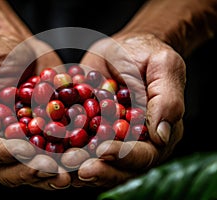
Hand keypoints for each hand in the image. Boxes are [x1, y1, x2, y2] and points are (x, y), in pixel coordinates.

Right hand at [0, 32, 70, 189]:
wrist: (22, 48)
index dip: (7, 155)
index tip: (27, 151)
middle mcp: (0, 143)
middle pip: (12, 169)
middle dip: (34, 170)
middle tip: (55, 169)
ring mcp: (26, 142)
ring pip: (37, 168)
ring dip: (55, 172)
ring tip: (74, 169)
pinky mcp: (48, 136)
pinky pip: (59, 152)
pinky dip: (71, 156)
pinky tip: (88, 155)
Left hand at [68, 33, 185, 187]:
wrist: (123, 48)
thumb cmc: (147, 54)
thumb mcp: (163, 67)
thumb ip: (167, 100)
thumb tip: (161, 137)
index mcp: (156, 132)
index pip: (143, 153)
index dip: (123, 155)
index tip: (102, 151)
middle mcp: (134, 143)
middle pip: (118, 167)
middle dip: (97, 168)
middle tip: (75, 166)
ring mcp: (110, 139)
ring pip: (96, 162)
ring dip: (77, 166)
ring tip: (59, 165)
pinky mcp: (89, 131)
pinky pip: (77, 145)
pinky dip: (62, 151)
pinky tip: (49, 152)